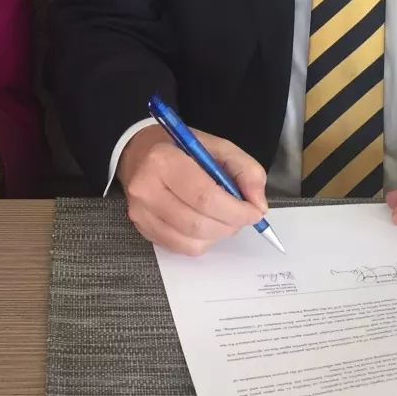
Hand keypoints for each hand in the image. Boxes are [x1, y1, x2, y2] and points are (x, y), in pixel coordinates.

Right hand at [118, 125, 267, 255]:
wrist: (138, 153)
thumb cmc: (181, 149)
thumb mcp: (218, 147)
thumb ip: (245, 170)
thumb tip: (258, 204)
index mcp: (164, 161)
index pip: (205, 197)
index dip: (236, 210)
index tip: (254, 211)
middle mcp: (146, 190)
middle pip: (198, 224)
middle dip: (230, 224)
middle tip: (243, 216)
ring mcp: (141, 213)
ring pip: (192, 241)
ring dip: (218, 234)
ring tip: (223, 217)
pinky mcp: (142, 230)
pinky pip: (182, 248)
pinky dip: (203, 241)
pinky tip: (205, 224)